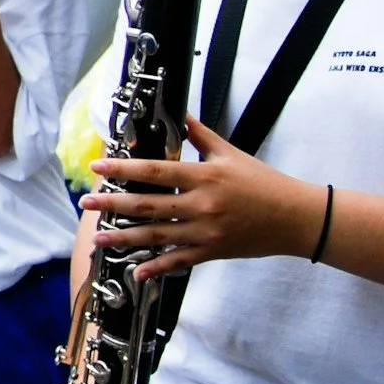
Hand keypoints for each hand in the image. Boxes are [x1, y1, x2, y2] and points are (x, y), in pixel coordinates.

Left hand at [84, 116, 327, 277]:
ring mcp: (207, 230)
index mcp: (204, 176)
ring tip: (99, 236)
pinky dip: (157, 267)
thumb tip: (180, 113)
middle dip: (113, 203)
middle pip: (149, 204)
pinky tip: (136, 270)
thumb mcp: (230, 153)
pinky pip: (180, 260)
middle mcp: (202, 203)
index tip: (97, 166)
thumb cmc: (264, 182)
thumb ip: (201, 135)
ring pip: (158, 235)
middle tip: (86, 203)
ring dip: (125, 237)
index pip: (156, 170)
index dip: (124, 168)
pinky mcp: (214, 251)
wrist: (297, 217)